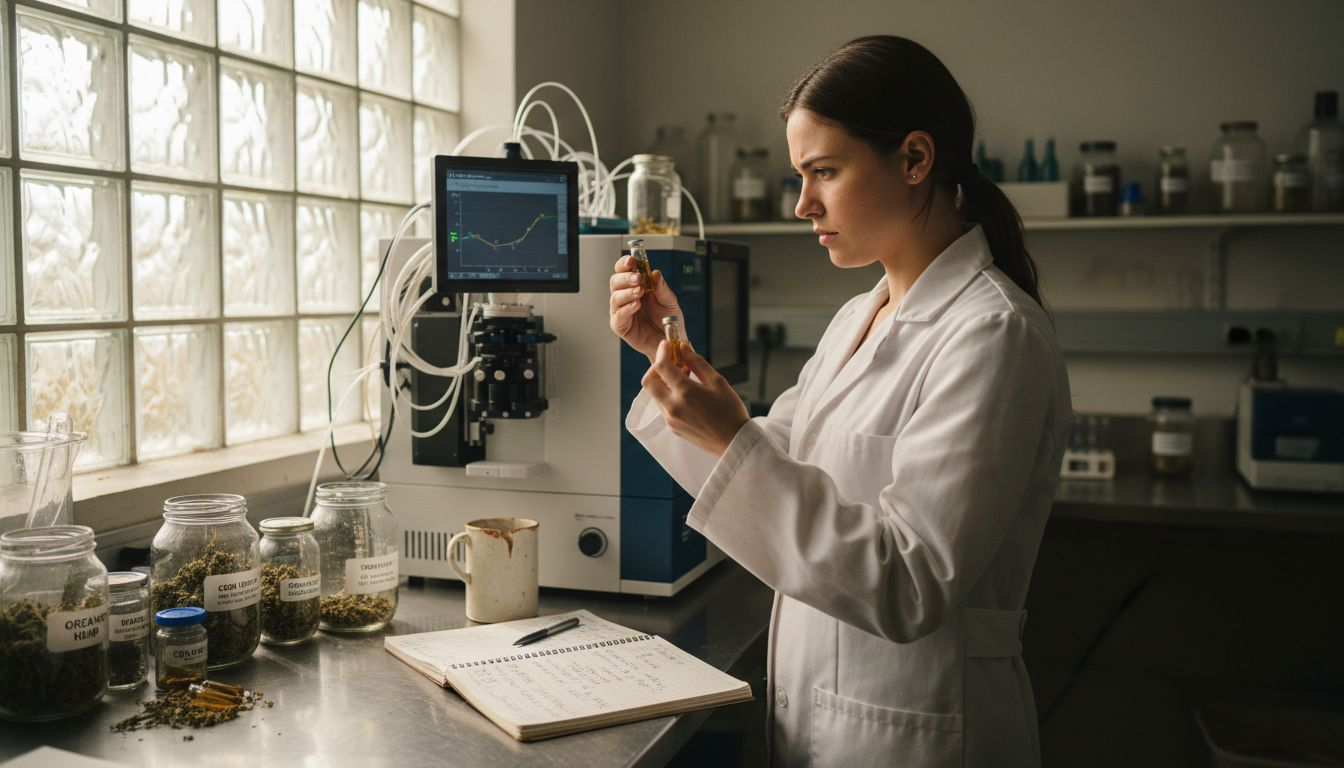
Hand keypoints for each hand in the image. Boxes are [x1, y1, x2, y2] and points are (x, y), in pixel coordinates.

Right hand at [608, 255, 683, 362]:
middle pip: (615, 282)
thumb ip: (662, 288)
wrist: (671, 340)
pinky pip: (618, 316)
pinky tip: (636, 305)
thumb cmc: (668, 319)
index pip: (623, 270)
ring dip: (626, 292)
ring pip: (615, 298)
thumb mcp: (670, 300)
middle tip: (637, 278)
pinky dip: (626, 309)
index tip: (631, 260)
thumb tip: (655, 273)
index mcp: (635, 286)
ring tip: (639, 292)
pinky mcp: (621, 326)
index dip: (624, 264)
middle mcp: (625, 296)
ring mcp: (621, 311)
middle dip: (625, 278)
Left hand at [642, 342, 748, 457]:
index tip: (667, 345)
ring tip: (682, 379)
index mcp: (685, 392)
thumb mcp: (717, 382)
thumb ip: (697, 363)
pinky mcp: (672, 427)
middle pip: (648, 382)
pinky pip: (663, 407)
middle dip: (655, 368)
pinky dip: (668, 396)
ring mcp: (670, 419)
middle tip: (670, 363)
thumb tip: (683, 348)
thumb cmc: (730, 411)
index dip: (662, 351)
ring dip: (662, 383)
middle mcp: (673, 406)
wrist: (733, 442)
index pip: (662, 366)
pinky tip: (685, 394)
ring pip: (654, 395)